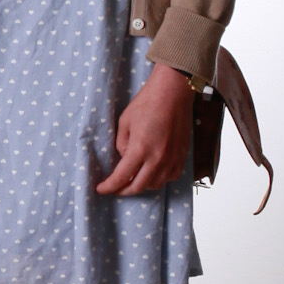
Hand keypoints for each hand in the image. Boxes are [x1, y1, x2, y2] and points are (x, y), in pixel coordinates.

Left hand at [97, 61, 193, 196]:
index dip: (109, 187)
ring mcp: (172, 159)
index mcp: (140, 149)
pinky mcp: (183, 156)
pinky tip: (152, 173)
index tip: (101, 189)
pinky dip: (160, 179)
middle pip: (138, 187)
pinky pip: (171, 177)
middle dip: (123, 191)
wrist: (173, 92)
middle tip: (115, 188)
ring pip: (155, 184)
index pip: (121, 177)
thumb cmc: (147, 103)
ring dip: (142, 185)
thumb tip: (125, 159)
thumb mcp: (125, 122)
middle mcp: (158, 158)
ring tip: (133, 179)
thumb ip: (122, 144)